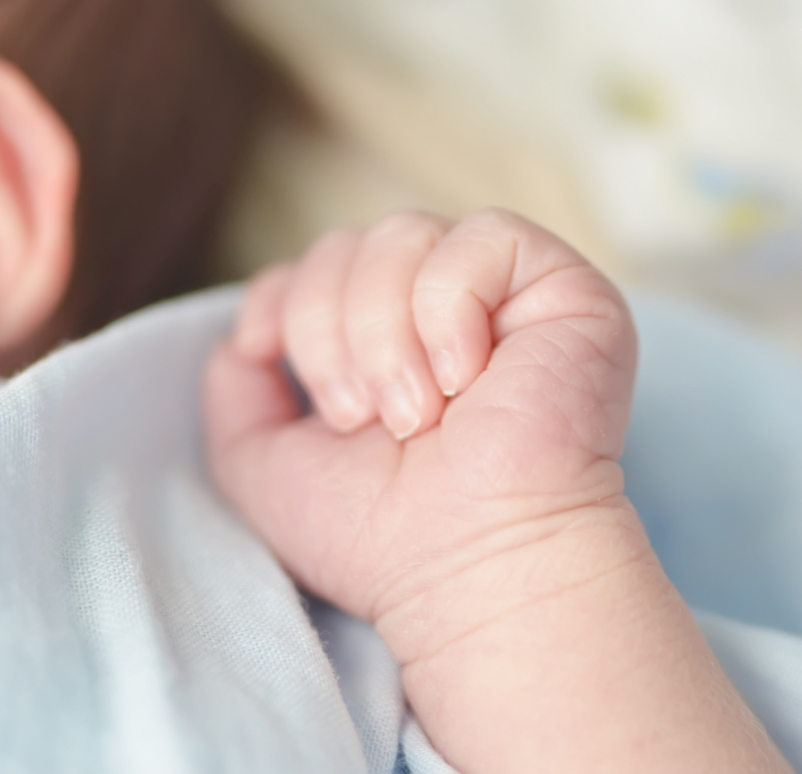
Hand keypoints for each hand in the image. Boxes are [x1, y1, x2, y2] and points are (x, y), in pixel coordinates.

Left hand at [203, 208, 638, 658]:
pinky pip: (482, 237)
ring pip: (404, 233)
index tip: (281, 365)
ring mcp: (505, 292)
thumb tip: (246, 333)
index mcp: (387, 336)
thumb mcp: (264, 467)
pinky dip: (450, 309)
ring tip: (416, 414)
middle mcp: (444, 306)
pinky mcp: (565, 288)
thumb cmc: (381, 534)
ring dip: (386, 333)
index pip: (320, 260)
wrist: (470, 567)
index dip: (287, 302)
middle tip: (365, 419)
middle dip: (331, 333)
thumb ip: (236, 394)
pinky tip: (466, 379)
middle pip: (349, 242)